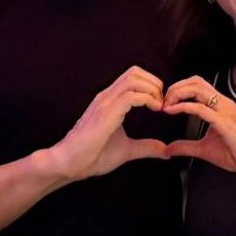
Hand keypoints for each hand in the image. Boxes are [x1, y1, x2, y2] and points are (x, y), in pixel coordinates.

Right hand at [44, 66, 170, 181]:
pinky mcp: (105, 113)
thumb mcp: (127, 150)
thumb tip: (165, 151)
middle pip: (135, 72)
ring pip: (133, 79)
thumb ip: (146, 147)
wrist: (69, 164)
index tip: (161, 105)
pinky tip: (154, 110)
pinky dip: (148, 99)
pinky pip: (131, 96)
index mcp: (110, 101)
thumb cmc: (92, 156)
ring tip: (159, 106)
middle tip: (162, 103)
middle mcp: (107, 97)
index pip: (133, 77)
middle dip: (154, 83)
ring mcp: (105, 103)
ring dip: (152, 89)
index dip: (152, 85)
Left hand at [161, 76, 235, 187]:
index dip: (179, 88)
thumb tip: (168, 148)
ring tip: (166, 104)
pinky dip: (183, 107)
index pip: (198, 84)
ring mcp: (225, 111)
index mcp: (221, 105)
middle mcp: (224, 103)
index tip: (166, 102)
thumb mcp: (204, 149)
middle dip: (175, 88)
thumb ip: (186, 146)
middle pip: (196, 82)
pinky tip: (172, 111)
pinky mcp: (224, 122)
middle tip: (162, 101)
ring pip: (198, 89)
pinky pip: (200, 108)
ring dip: (177, 94)